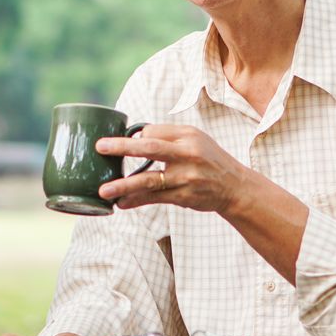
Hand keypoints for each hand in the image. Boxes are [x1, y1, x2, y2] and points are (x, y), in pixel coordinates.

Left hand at [96, 124, 251, 214]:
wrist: (235, 186)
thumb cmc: (209, 159)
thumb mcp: (195, 139)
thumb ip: (168, 136)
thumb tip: (135, 137)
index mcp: (188, 135)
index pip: (153, 131)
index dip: (136, 138)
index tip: (123, 144)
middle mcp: (187, 154)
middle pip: (149, 148)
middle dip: (122, 147)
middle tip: (100, 147)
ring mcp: (186, 177)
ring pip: (149, 180)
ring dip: (124, 185)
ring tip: (104, 190)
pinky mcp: (184, 196)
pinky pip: (155, 198)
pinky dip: (136, 201)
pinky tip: (121, 204)